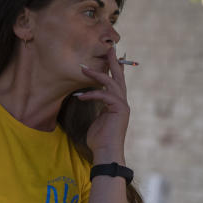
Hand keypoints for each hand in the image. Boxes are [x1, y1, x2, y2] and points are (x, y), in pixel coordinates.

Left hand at [74, 46, 129, 162]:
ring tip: (83, 68)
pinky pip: (104, 95)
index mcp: (118, 103)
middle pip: (119, 77)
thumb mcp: (97, 119)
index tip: (112, 56)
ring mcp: (123, 105)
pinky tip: (80, 96)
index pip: (117, 82)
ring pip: (111, 83)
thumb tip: (88, 97)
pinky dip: (91, 94)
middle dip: (114, 62)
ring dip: (96, 75)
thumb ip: (97, 107)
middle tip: (109, 49)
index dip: (115, 68)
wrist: (106, 152)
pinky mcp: (119, 109)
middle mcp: (122, 102)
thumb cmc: (99, 139)